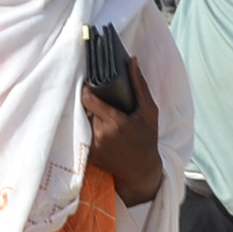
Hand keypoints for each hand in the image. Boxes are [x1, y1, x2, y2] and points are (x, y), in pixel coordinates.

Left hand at [83, 59, 162, 206]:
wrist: (140, 171)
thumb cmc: (147, 138)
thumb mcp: (149, 112)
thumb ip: (140, 85)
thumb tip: (132, 60)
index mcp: (115, 122)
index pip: (88, 99)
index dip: (87, 90)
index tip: (90, 84)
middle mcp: (100, 134)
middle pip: (86, 109)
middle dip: (91, 103)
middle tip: (98, 99)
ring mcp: (92, 146)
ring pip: (84, 121)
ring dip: (90, 117)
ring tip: (102, 116)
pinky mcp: (87, 154)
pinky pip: (83, 135)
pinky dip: (89, 130)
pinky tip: (100, 131)